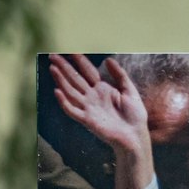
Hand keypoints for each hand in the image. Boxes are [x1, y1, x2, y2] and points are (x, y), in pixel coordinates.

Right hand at [49, 54, 153, 188]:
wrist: (136, 136)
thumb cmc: (135, 116)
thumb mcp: (130, 91)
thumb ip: (120, 75)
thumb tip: (108, 59)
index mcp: (103, 89)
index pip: (87, 72)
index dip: (79, 61)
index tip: (70, 51)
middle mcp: (93, 97)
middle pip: (75, 79)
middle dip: (64, 67)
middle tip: (53, 55)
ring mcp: (88, 108)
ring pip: (71, 91)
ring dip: (61, 80)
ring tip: (53, 68)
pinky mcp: (87, 120)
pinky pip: (72, 110)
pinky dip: (64, 102)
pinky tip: (57, 91)